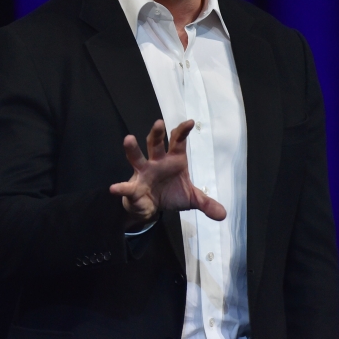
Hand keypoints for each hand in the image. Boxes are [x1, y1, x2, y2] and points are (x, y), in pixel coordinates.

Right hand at [109, 119, 226, 227]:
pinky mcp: (134, 187)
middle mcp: (157, 162)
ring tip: (128, 139)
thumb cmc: (170, 194)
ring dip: (133, 149)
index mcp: (173, 159)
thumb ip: (207, 203)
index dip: (182, 131)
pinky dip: (121, 188)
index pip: (178, 141)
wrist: (151, 208)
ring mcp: (143, 173)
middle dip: (157, 134)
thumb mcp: (191, 199)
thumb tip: (224, 215)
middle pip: (155, 144)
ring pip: (137, 157)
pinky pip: (127, 187)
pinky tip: (114, 188)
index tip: (190, 123)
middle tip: (159, 123)